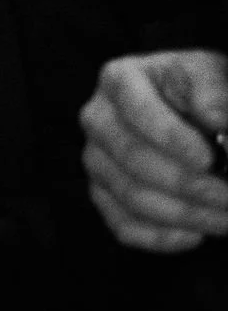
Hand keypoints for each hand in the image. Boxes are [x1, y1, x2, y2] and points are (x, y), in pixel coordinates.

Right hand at [80, 50, 227, 250]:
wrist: (182, 108)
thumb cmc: (196, 89)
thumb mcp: (209, 74)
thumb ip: (214, 93)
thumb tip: (217, 121)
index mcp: (118, 79)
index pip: (137, 110)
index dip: (172, 137)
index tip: (209, 159)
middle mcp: (97, 119)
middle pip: (134, 159)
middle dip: (188, 184)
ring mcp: (96, 160)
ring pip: (132, 196)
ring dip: (184, 214)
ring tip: (225, 218)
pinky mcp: (102, 194)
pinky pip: (124, 226)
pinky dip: (161, 237)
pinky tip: (196, 235)